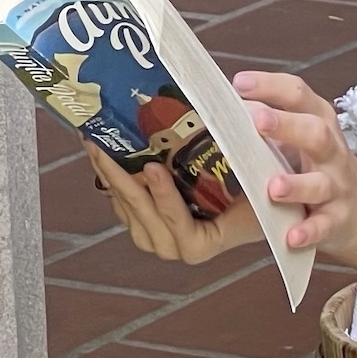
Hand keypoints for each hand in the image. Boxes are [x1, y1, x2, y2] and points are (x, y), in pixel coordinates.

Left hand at [86, 147, 261, 264]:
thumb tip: (243, 111)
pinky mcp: (146, 224)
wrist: (259, 199)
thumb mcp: (261, 175)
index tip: (154, 167)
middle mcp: (180, 246)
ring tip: (95, 145)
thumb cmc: (261, 190)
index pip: (182, 228)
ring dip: (109, 179)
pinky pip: (122, 206)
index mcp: (208, 242)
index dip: (166, 199)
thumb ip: (248, 156)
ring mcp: (159, 237)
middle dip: (120, 180)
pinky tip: (101, 153)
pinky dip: (109, 180)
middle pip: (144, 217)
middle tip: (104, 147)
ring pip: (127, 212)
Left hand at [233, 70, 356, 258]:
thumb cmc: (318, 165)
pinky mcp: (336, 219)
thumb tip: (220, 105)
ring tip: (273, 188)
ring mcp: (335, 187)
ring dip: (297, 185)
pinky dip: (309, 231)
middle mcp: (330, 152)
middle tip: (257, 121)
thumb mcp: (301, 135)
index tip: (240, 83)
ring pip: (319, 184)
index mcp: (318, 122)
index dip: (271, 87)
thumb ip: (269, 122)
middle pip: (315, 133)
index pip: (299, 96)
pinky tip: (292, 236)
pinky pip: (324, 226)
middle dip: (287, 126)